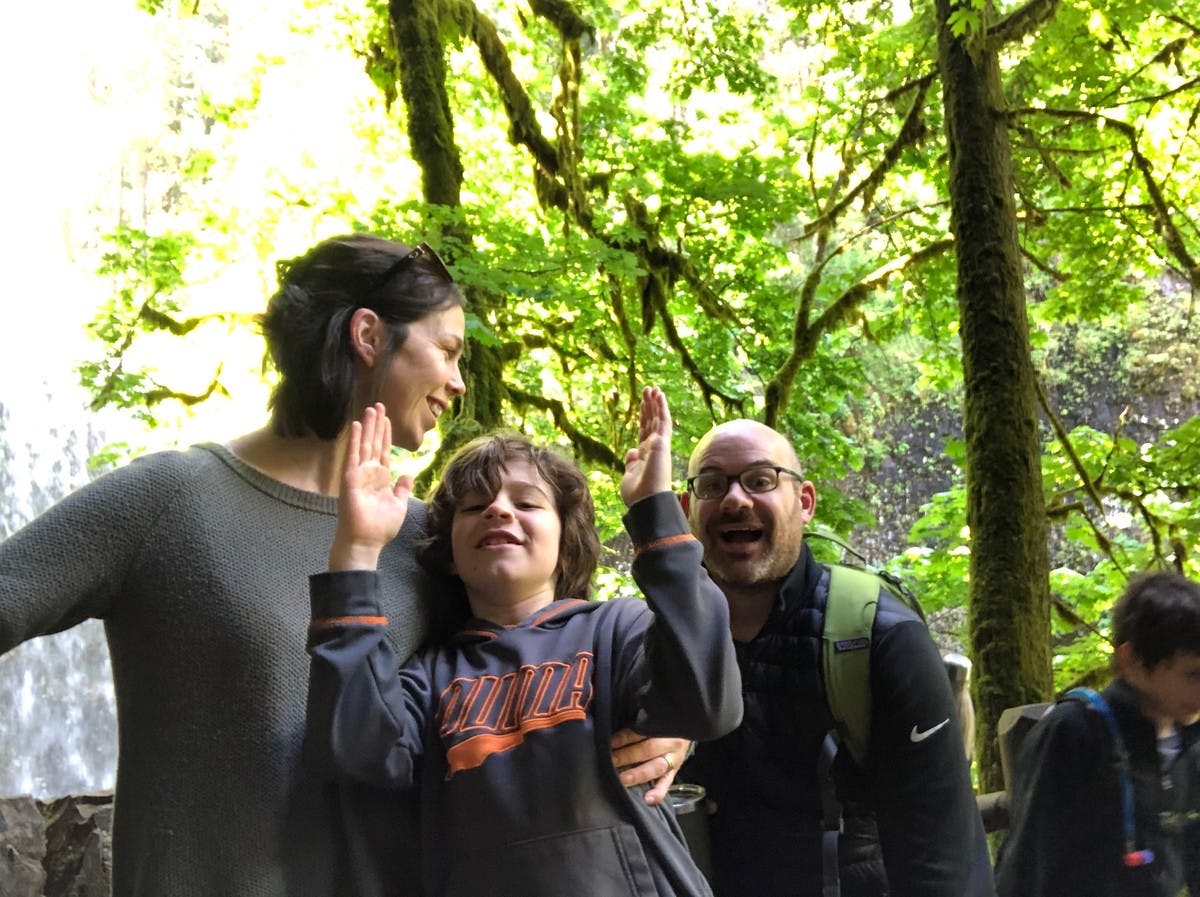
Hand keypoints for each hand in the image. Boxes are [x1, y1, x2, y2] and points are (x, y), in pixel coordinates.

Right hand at [329, 403, 411, 570]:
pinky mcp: (351, 478)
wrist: (366, 541)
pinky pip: (354, 455)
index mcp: (381, 478)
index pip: (384, 451)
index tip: (388, 418)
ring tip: (371, 408)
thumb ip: (402, 488)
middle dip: (378, 424)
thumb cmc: (381, 527)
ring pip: (365, 444)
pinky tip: (358, 425)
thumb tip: (408, 474)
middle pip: (374, 443)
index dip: (386, 434)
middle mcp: (369, 473)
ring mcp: (359, 474)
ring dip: (368, 426)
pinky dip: (356, 440)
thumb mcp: (398, 504)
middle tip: (379, 404)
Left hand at [610, 729, 690, 805]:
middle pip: (647, 749)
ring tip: (623, 780)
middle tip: (611, 761)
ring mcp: (673, 759)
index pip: (639, 732)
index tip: (607, 744)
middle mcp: (669, 742)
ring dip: (638, 774)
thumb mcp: (650, 722)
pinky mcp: (674, 772)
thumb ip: (634, 727)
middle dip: (627, 756)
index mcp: (661, 727)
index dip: (622, 738)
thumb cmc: (661, 728)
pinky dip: (658, 792)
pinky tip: (648, 799)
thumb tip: (611, 735)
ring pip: (656, 767)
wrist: (684, 731)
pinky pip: (667, 783)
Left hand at [620, 387, 672, 506]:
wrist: (646, 501)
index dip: (643, 417)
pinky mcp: (662, 443)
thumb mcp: (628, 476)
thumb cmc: (637, 494)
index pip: (644, 432)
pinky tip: (659, 395)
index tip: (642, 405)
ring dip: (655, 403)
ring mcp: (660, 445)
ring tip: (652, 388)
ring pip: (658, 418)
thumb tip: (631, 451)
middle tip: (648, 390)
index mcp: (645, 456)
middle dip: (650, 406)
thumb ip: (631, 463)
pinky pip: (663, 421)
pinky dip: (661, 407)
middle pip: (651, 422)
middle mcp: (655, 449)